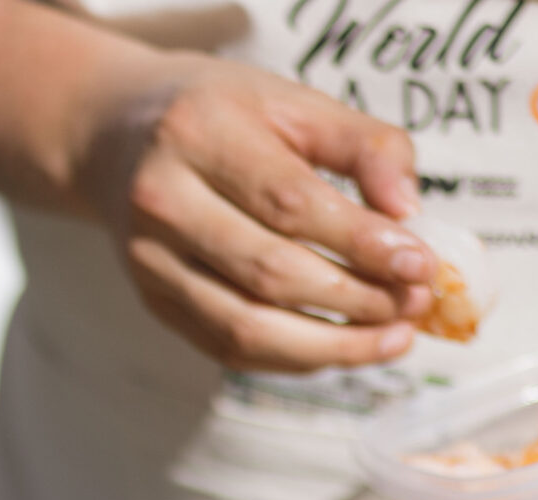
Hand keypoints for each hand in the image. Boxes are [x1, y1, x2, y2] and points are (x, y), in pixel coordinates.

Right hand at [75, 57, 433, 371]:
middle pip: (268, 273)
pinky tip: (341, 348)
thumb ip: (364, 146)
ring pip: (245, 327)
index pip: (289, 204)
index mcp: (198, 136)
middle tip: (414, 303)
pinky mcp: (153, 302)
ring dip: (330, 345)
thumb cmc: (221, 116)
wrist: (116, 138)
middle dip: (355, 299)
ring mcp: (149, 262)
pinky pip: (227, 348)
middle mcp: (161, 203)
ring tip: (392, 339)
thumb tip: (408, 216)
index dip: (361, 242)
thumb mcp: (293, 103)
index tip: (420, 263)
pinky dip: (293, 358)